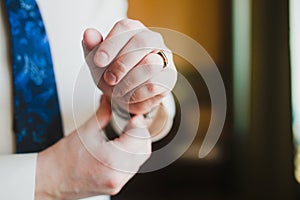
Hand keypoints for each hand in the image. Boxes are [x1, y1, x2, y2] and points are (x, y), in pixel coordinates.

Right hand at [35, 96, 150, 198]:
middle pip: (144, 150)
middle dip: (141, 133)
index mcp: (112, 159)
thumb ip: (104, 113)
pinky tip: (122, 147)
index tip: (135, 116)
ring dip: (138, 145)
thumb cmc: (62, 159)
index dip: (139, 123)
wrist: (50, 179)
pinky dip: (131, 156)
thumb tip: (110, 100)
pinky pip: (132, 169)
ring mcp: (118, 182)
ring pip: (140, 160)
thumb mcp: (85, 130)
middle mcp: (118, 174)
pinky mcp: (115, 186)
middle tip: (132, 123)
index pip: (139, 137)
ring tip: (127, 134)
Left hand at [83, 19, 176, 114]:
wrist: (126, 94)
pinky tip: (130, 96)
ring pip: (150, 64)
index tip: (98, 61)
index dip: (110, 44)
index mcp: (133, 29)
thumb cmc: (112, 72)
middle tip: (109, 79)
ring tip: (118, 91)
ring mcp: (164, 57)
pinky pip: (154, 84)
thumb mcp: (97, 62)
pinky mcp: (169, 76)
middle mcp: (152, 39)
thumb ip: (91, 47)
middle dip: (121, 64)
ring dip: (128, 82)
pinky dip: (137, 94)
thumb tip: (88, 34)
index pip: (125, 27)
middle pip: (141, 42)